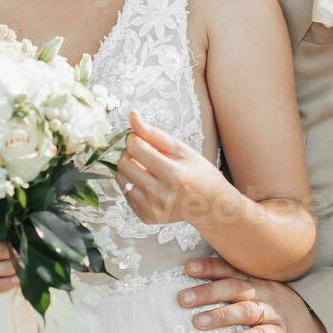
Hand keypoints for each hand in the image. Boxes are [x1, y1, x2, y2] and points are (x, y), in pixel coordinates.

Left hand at [116, 110, 228, 225]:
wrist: (211, 206)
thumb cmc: (200, 174)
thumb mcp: (182, 149)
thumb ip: (154, 133)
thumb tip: (132, 115)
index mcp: (173, 174)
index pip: (136, 148)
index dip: (134, 138)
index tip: (142, 138)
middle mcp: (160, 194)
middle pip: (124, 164)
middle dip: (129, 152)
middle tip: (144, 152)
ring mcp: (152, 208)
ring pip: (121, 178)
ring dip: (129, 168)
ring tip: (146, 168)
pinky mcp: (146, 217)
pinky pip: (125, 193)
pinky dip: (132, 184)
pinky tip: (148, 182)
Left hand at [178, 255, 327, 332]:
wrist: (315, 322)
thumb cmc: (277, 304)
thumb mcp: (259, 288)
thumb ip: (234, 286)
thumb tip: (196, 286)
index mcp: (255, 279)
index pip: (230, 269)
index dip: (209, 267)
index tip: (187, 268)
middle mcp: (263, 292)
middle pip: (234, 288)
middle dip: (207, 292)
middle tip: (183, 298)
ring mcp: (273, 312)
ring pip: (246, 310)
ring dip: (221, 315)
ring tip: (198, 321)